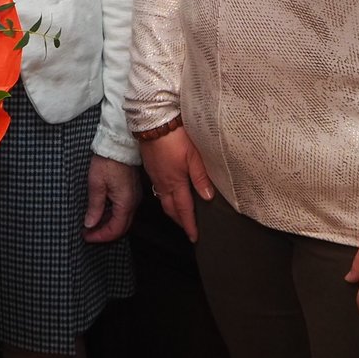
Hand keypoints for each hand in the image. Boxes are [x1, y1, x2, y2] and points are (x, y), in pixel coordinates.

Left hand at [83, 155, 140, 242]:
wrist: (119, 144)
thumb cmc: (107, 161)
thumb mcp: (96, 185)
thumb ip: (94, 207)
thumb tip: (90, 224)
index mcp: (125, 203)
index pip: (115, 230)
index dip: (100, 236)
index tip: (86, 236)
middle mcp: (133, 203)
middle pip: (121, 228)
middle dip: (104, 234)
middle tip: (88, 234)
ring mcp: (134, 197)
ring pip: (123, 219)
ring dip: (108, 225)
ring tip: (92, 224)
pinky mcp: (132, 191)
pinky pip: (124, 209)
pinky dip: (112, 215)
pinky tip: (101, 213)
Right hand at [140, 124, 213, 242]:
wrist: (153, 120)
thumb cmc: (175, 135)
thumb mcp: (194, 155)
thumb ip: (200, 177)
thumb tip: (207, 197)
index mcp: (175, 182)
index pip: (184, 209)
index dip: (189, 225)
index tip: (194, 237)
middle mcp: (163, 182)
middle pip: (170, 208)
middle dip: (179, 220)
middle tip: (188, 228)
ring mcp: (155, 174)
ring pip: (163, 199)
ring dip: (172, 209)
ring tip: (180, 213)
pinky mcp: (150, 166)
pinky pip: (158, 188)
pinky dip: (165, 196)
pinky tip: (170, 191)